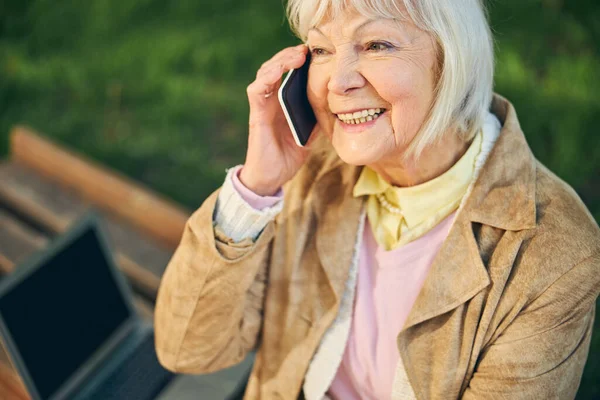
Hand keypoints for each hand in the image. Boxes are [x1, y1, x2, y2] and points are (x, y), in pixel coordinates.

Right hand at [240, 44, 318, 195]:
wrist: (272, 178)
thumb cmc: (288, 156)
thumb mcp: (310, 133)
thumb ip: (317, 117)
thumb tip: (337, 104)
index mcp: (284, 102)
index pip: (288, 72)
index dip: (299, 60)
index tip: (316, 52)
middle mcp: (271, 100)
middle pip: (276, 67)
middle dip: (291, 55)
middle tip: (307, 49)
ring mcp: (262, 106)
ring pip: (265, 73)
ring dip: (280, 61)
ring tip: (296, 56)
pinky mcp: (256, 115)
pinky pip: (256, 91)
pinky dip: (265, 78)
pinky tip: (277, 71)